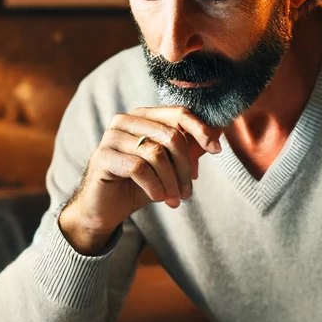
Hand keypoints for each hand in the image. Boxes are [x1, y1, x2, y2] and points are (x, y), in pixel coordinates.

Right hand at [60, 106, 223, 254]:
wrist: (106, 208)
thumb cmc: (140, 184)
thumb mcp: (170, 166)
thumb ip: (190, 149)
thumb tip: (219, 132)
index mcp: (143, 117)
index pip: (178, 113)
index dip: (201, 130)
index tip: (216, 150)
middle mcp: (125, 121)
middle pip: (171, 135)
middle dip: (185, 167)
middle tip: (188, 192)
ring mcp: (111, 137)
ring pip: (157, 153)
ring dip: (172, 182)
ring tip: (175, 200)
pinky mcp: (103, 157)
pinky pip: (139, 168)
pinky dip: (155, 186)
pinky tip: (158, 198)